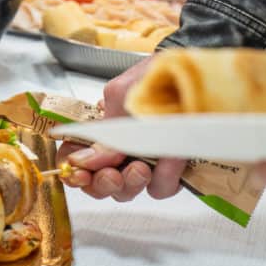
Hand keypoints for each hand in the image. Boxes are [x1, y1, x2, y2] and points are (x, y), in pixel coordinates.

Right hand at [57, 56, 187, 200]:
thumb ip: (103, 131)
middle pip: (97, 185)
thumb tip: (85, 160)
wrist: (191, 74)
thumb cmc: (151, 76)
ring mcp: (143, 161)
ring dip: (132, 181)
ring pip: (126, 191)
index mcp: (99, 130)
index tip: (80, 175)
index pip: (75, 160)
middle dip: (103, 184)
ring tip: (143, 166)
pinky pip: (160, 188)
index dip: (74, 172)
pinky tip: (171, 159)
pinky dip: (165, 176)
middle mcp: (118, 150)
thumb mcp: (121, 95)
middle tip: (113, 175)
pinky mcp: (170, 171)